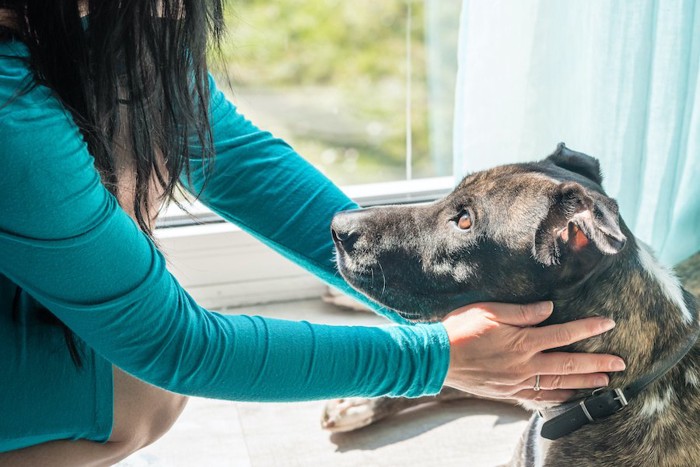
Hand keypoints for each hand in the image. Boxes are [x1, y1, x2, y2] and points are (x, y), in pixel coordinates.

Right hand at [441, 301, 624, 402]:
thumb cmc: (461, 329)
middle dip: (597, 363)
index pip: (564, 333)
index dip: (588, 328)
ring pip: (558, 384)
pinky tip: (569, 397)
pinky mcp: (507, 392)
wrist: (437, 357)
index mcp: (522, 341)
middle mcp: (524, 364)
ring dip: (584, 382)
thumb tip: (549, 309)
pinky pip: (539, 398)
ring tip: (604, 381)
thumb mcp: (490, 311)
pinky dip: (558, 398)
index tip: (608, 324)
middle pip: (569, 364)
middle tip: (620, 363)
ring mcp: (517, 382)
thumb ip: (522, 311)